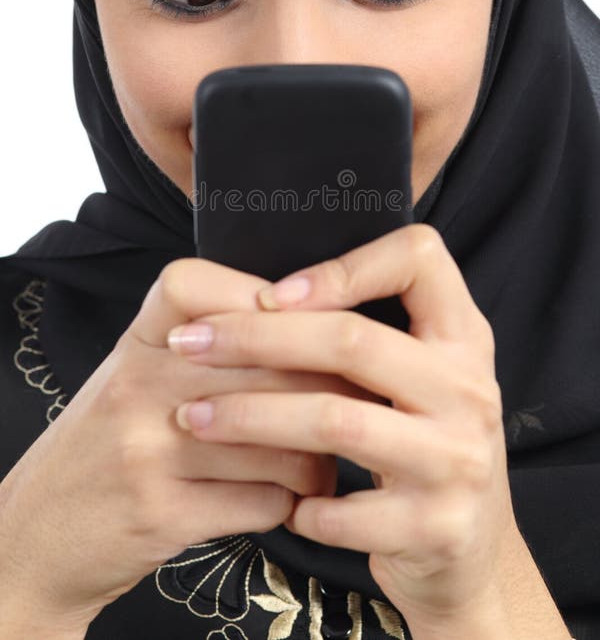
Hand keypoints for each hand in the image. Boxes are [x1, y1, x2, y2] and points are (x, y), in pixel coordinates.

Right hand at [0, 258, 363, 630]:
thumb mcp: (139, 369)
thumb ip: (211, 340)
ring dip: (318, 455)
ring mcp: (147, 448)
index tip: (306, 330)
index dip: (275, 306)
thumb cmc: (112, 438)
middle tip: (354, 399)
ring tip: (321, 458)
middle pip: (273, 365)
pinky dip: (291, 502)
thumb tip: (314, 324)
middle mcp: (139, 382)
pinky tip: (286, 497)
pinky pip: (267, 499)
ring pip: (283, 437)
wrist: (41, 527)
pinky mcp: (163, 513)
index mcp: (139, 336)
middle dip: (329, 387)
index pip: (214, 288)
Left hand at [167, 224, 515, 625]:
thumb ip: (369, 337)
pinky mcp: (436, 528)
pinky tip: (265, 493)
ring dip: (252, 417)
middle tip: (190, 344)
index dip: (344, 266)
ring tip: (197, 417)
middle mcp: (470, 391)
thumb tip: (262, 296)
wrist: (470, 552)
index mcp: (463, 338)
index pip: (419, 259)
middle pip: (352, 341)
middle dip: (256, 338)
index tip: (270, 292)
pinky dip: (292, 500)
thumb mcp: (420, 378)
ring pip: (336, 420)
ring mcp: (458, 461)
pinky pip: (341, 510)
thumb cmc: (420, 445)